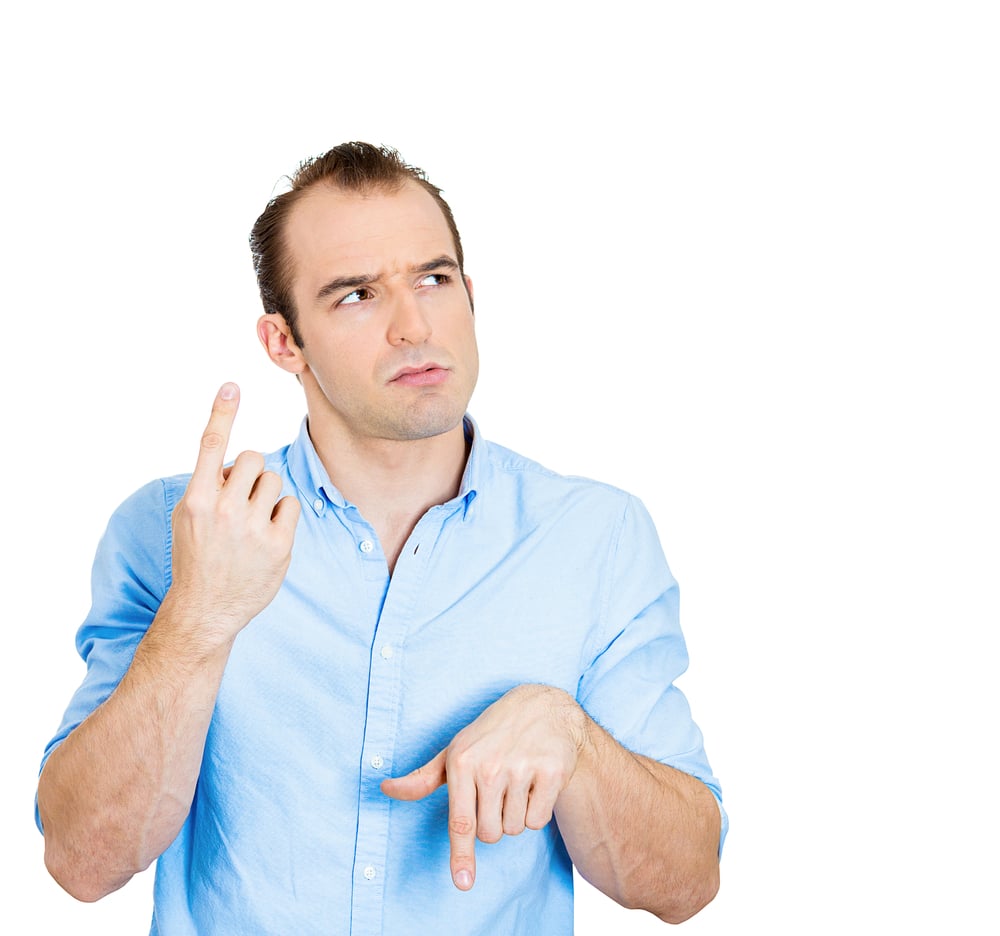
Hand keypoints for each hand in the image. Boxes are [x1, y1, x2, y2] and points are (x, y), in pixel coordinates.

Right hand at [168, 382, 299, 641]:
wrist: (205, 609)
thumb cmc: (197, 557)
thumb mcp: (187, 518)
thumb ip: (209, 485)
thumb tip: (239, 463)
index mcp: (195, 500)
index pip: (211, 447)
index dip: (221, 413)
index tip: (231, 386)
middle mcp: (223, 510)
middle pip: (255, 459)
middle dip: (251, 471)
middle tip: (241, 497)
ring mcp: (252, 528)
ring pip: (274, 479)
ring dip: (265, 493)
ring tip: (251, 520)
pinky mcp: (278, 544)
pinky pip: (290, 504)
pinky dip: (281, 514)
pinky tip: (266, 535)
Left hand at [381, 684, 587, 890]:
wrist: (541, 707)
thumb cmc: (490, 734)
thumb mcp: (455, 750)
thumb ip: (423, 778)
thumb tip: (386, 788)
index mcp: (462, 762)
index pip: (460, 821)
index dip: (461, 855)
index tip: (463, 883)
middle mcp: (491, 767)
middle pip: (490, 834)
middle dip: (493, 821)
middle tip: (498, 790)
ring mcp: (522, 769)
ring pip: (515, 829)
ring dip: (516, 814)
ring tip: (518, 780)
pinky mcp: (551, 773)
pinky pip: (538, 820)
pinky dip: (537, 809)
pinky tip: (536, 781)